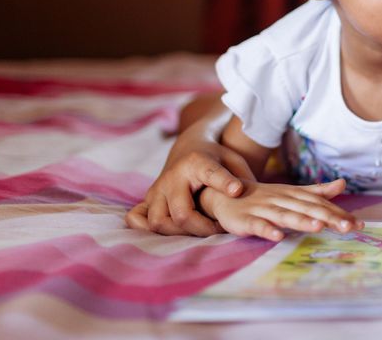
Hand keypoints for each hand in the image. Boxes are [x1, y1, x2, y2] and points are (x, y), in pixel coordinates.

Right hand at [125, 116, 252, 235]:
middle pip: (181, 213)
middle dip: (202, 228)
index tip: (237, 190)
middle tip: (220, 228)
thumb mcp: (233, 159)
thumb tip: (245, 198)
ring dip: (179, 234)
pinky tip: (169, 232)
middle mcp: (172, 176)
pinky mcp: (148, 199)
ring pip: (158, 222)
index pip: (210, 173)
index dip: (223, 182)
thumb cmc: (216, 158)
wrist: (189, 147)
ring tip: (200, 230)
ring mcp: (157, 189)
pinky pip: (137, 219)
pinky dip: (146, 230)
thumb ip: (242, 177)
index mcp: (197, 162)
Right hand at [201, 178, 362, 241]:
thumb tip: (343, 183)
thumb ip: (317, 191)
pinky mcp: (245, 220)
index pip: (320, 204)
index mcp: (294, 195)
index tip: (359, 224)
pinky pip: (257, 225)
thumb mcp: (292, 193)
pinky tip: (277, 237)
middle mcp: (281, 200)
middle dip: (328, 217)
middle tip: (349, 227)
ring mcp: (263, 209)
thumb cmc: (264, 197)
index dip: (339, 213)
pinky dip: (267, 230)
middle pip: (307, 208)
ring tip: (319, 227)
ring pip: (285, 215)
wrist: (225, 194)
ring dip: (302, 221)